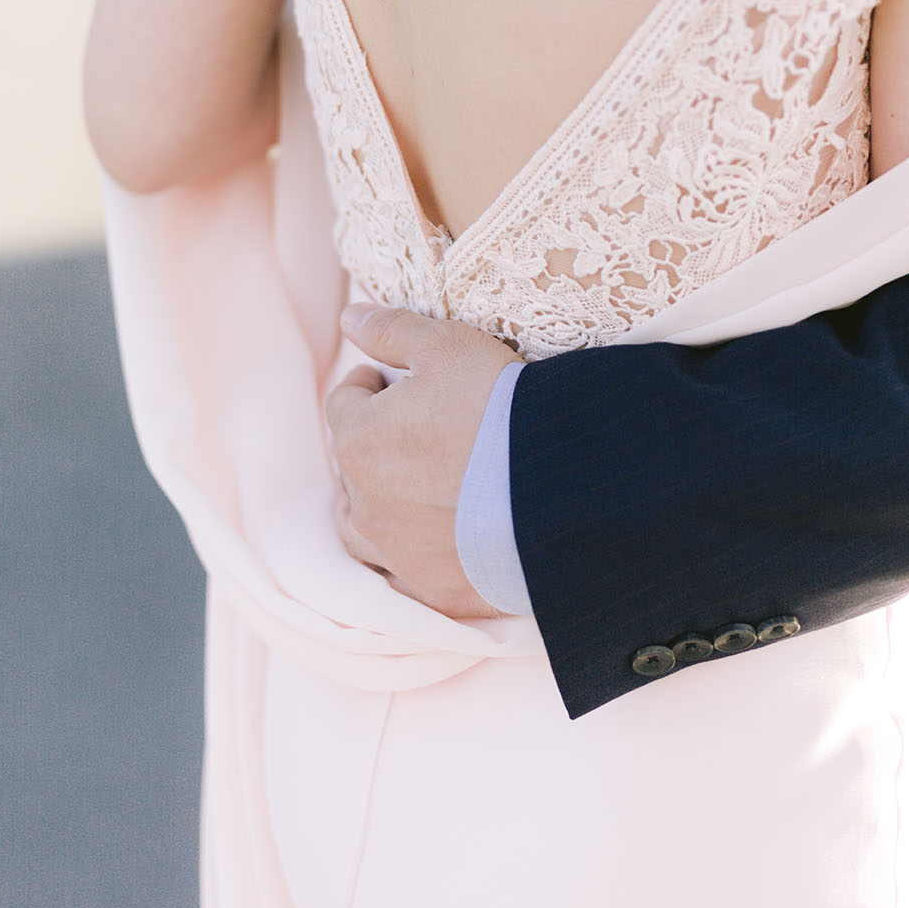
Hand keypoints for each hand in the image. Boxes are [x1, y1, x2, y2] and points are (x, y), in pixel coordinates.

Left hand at [326, 306, 521, 618]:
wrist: (563, 484)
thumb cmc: (500, 407)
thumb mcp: (447, 345)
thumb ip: (391, 329)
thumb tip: (349, 317)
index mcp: (358, 441)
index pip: (345, 403)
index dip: (369, 385)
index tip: (395, 380)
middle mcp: (365, 504)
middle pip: (351, 467)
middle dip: (374, 443)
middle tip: (415, 427)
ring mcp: (398, 554)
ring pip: (363, 529)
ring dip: (377, 504)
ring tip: (409, 487)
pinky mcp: (434, 591)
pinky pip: (405, 576)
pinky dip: (411, 556)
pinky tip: (435, 538)